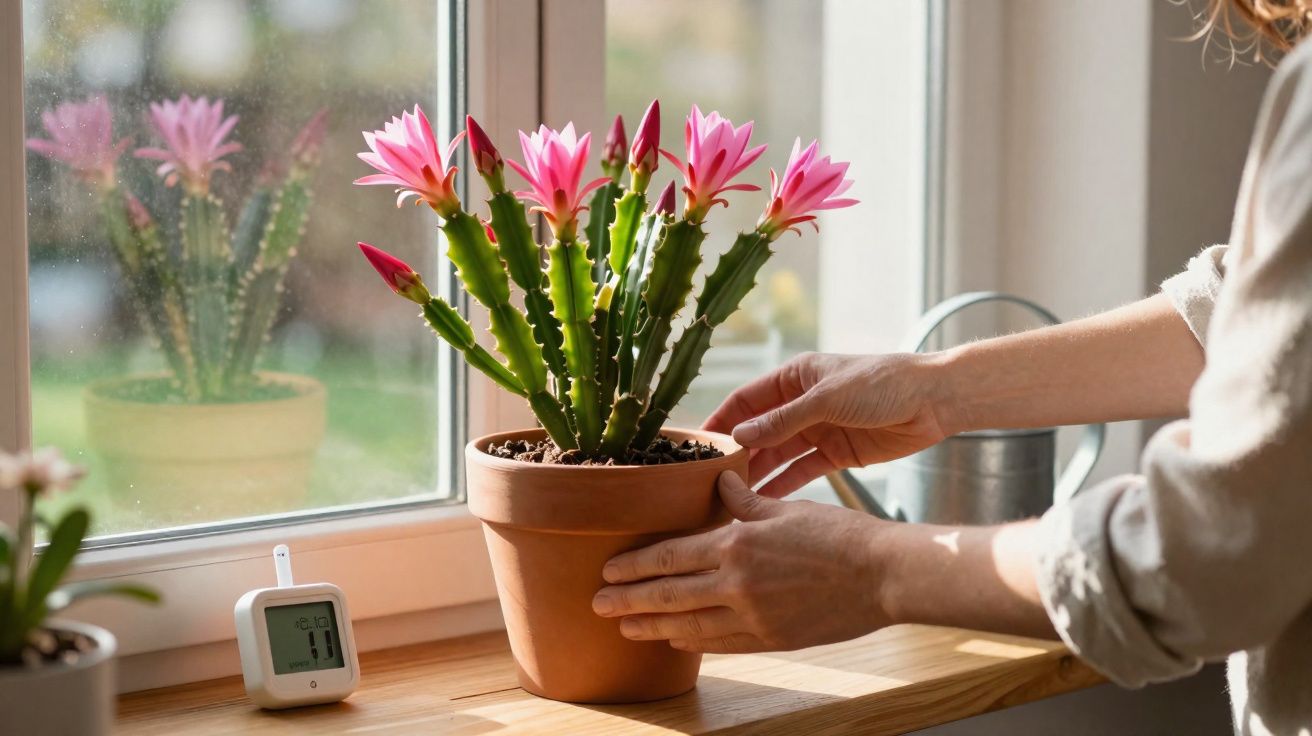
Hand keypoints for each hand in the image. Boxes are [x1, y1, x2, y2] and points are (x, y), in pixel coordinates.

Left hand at [591, 471, 893, 652]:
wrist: (882, 575)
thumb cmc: (839, 535)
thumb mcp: (786, 508)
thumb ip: (744, 501)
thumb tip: (718, 482)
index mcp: (737, 543)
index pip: (671, 556)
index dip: (635, 566)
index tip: (608, 571)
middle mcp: (737, 583)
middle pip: (669, 594)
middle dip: (628, 601)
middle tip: (597, 605)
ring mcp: (754, 616)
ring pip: (689, 625)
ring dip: (653, 627)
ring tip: (625, 629)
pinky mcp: (772, 639)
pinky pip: (722, 643)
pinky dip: (694, 643)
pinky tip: (676, 641)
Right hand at [704, 352, 950, 496]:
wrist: (934, 401)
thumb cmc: (882, 383)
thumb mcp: (827, 399)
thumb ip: (784, 420)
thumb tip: (740, 435)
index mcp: (794, 377)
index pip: (746, 400)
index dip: (720, 422)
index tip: (695, 446)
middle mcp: (801, 403)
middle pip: (758, 431)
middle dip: (735, 454)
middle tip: (707, 481)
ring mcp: (818, 430)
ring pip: (777, 455)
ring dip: (756, 474)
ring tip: (729, 498)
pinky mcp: (836, 454)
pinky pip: (801, 472)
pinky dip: (783, 486)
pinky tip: (762, 503)